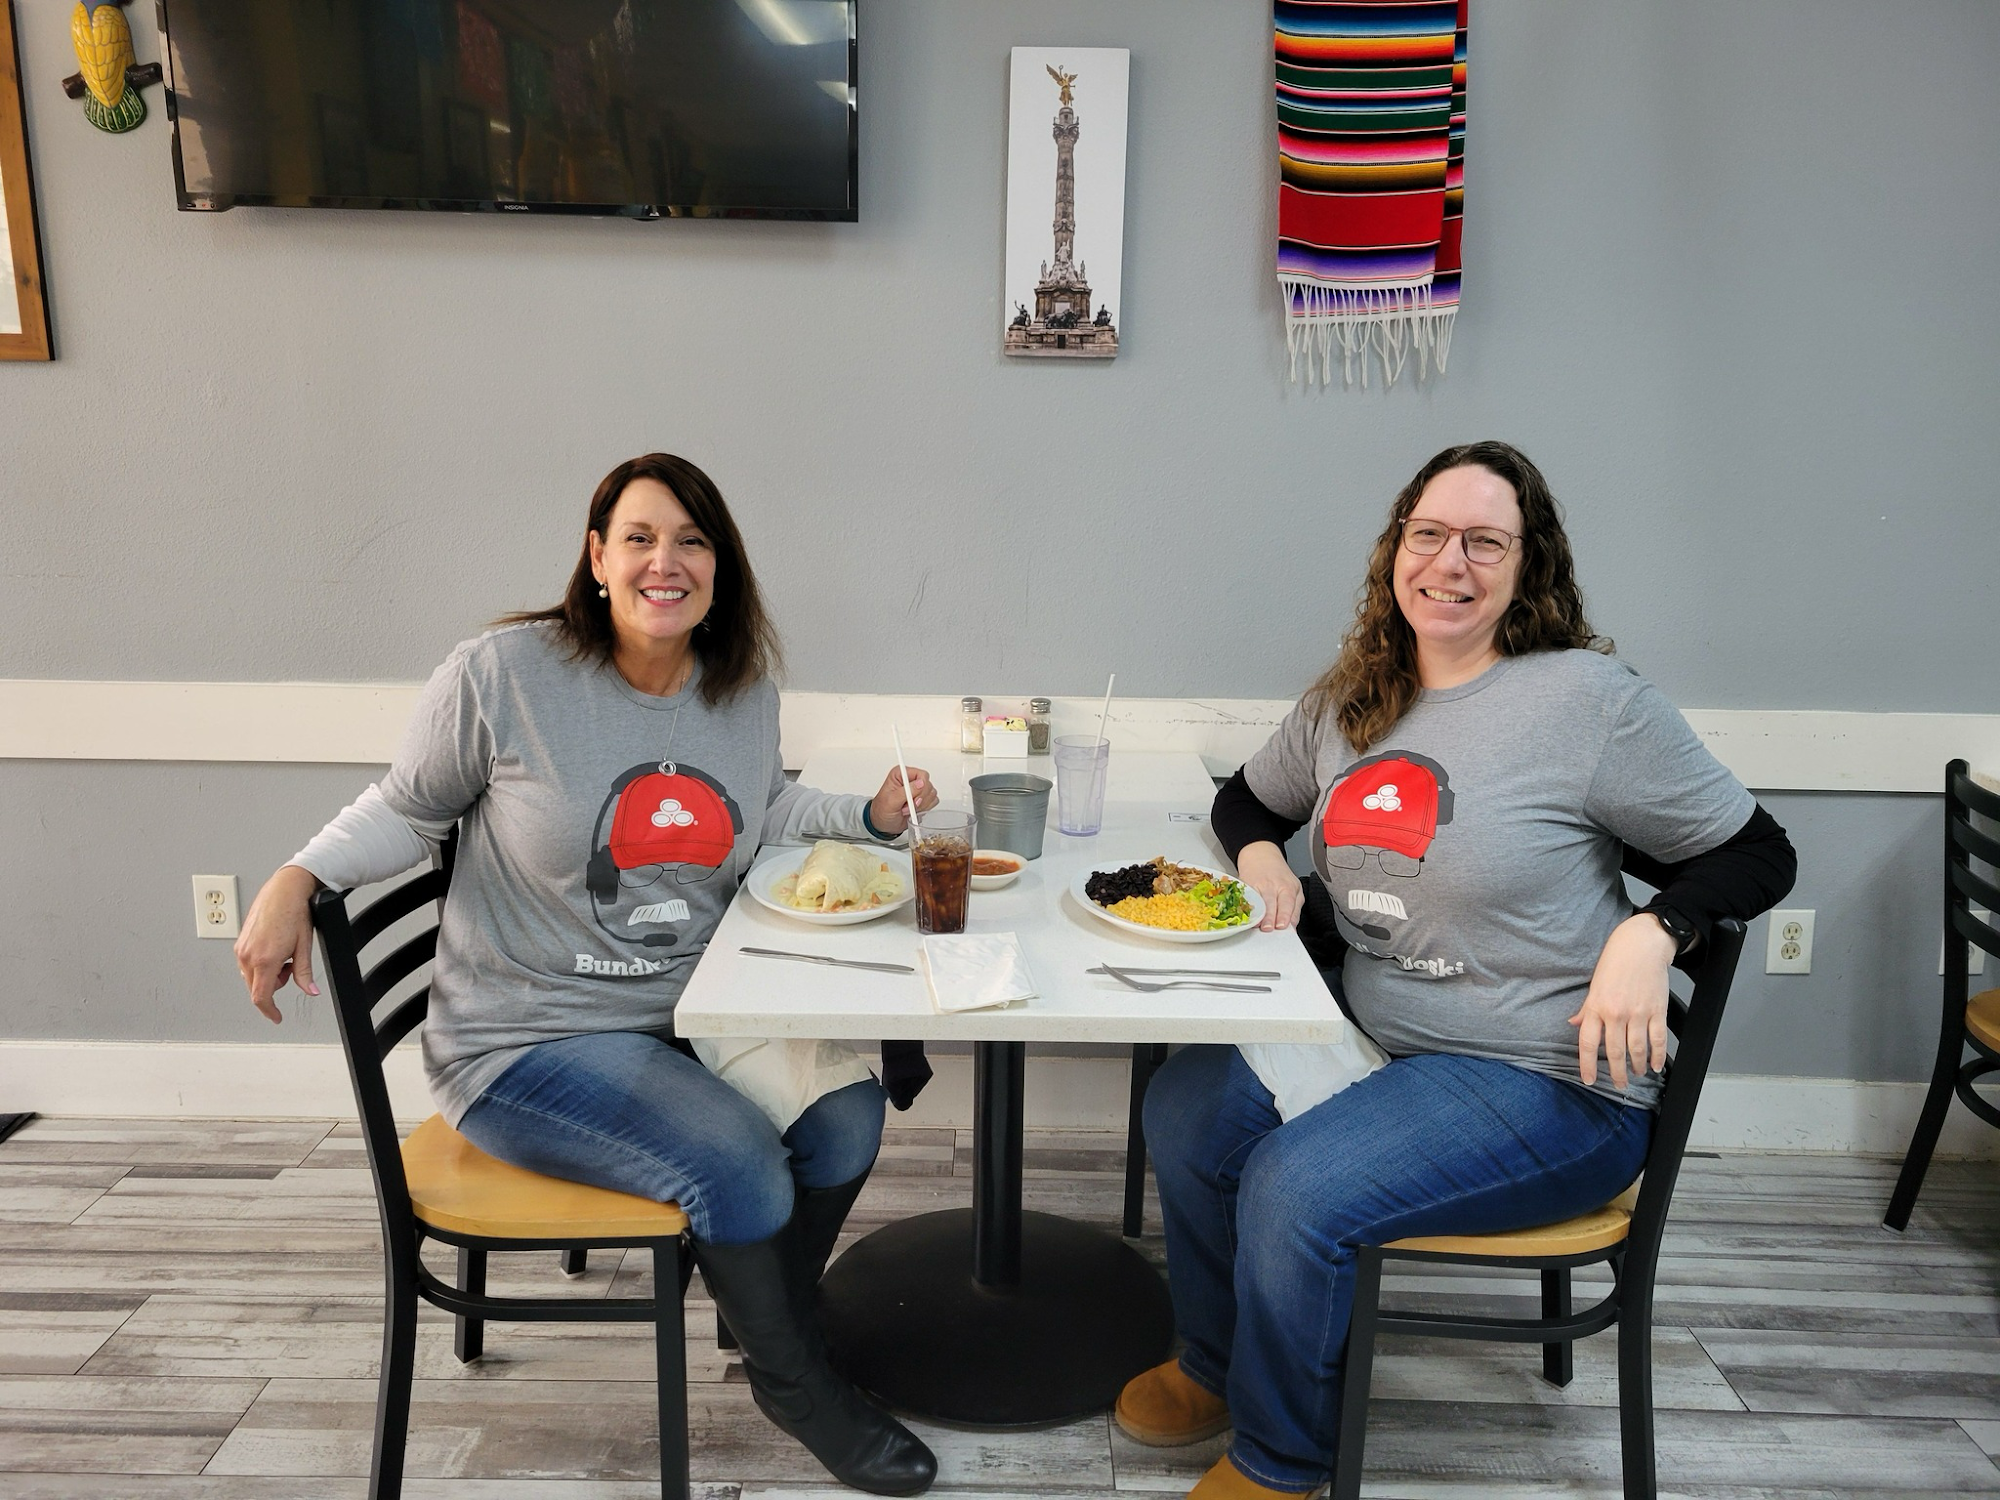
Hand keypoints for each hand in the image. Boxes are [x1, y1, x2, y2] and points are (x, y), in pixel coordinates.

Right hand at [235, 864, 322, 1023]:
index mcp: (264, 960)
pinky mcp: (239, 942)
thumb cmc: (295, 912)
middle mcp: (248, 955)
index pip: (261, 997)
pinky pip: (247, 963)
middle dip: (275, 984)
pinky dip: (261, 963)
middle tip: (291, 966)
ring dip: (268, 973)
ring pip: (252, 976)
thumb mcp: (304, 946)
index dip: (270, 1011)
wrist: (284, 890)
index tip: (276, 1017)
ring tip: (284, 953)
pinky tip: (274, 948)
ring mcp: (241, 948)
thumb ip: (304, 973)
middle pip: (257, 988)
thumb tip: (310, 991)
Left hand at [869, 765, 938, 836]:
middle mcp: (911, 780)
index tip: (912, 798)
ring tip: (907, 809)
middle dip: (919, 800)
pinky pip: (933, 802)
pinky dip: (925, 809)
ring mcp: (918, 790)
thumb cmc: (882, 811)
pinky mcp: (923, 799)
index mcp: (901, 775)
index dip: (920, 788)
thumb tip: (921, 783)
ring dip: (921, 806)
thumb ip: (906, 791)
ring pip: (932, 794)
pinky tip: (914, 812)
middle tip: (906, 806)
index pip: (921, 775)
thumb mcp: (891, 801)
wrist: (883, 824)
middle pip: (928, 785)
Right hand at [1235, 841, 1302, 930]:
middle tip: (1268, 928)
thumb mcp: (1295, 888)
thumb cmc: (1279, 875)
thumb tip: (1292, 927)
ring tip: (1256, 925)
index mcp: (1287, 888)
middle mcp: (1272, 886)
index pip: (1287, 903)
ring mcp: (1256, 885)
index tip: (1282, 926)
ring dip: (1256, 914)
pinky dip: (1244, 906)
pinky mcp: (1244, 885)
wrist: (1261, 855)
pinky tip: (1245, 914)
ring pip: (1256, 901)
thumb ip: (1295, 909)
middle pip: (1270, 903)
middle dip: (1269, 917)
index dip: (1284, 915)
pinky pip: (1244, 897)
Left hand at [1568, 914, 1677, 1089]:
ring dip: (1637, 1066)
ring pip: (1637, 1049)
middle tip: (1619, 1084)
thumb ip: (1586, 1009)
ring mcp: (1638, 1013)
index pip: (1587, 1043)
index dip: (1587, 1065)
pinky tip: (1656, 1065)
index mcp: (1596, 1007)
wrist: (1641, 946)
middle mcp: (1616, 1013)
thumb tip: (1574, 1024)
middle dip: (1617, 1073)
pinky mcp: (1657, 1011)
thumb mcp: (1594, 985)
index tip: (1590, 1079)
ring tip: (1637, 1074)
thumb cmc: (1615, 962)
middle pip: (1614, 1052)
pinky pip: (1658, 1040)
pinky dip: (1658, 1056)